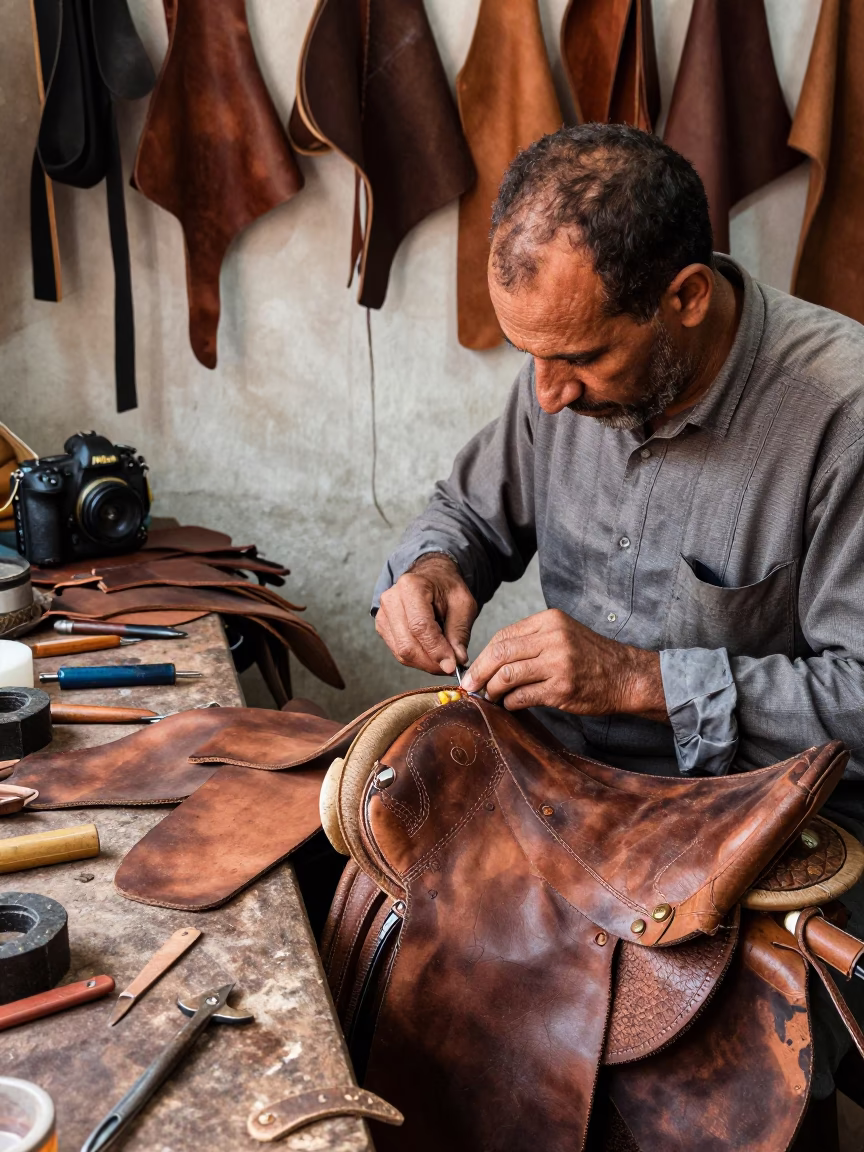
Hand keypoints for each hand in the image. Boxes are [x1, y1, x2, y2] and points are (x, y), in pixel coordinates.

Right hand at [376, 554, 477, 675]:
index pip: (420, 626)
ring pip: (401, 652)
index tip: (452, 665)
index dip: (436, 649)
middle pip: (407, 643)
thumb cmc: (447, 588)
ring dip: (425, 663)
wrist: (431, 578)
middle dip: (431, 661)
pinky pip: (398, 652)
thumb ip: (459, 632)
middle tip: (451, 667)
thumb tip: (457, 660)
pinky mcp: (382, 626)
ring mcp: (383, 614)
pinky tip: (431, 655)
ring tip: (444, 661)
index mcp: (411, 586)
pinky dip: (417, 659)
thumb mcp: (463, 604)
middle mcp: (391, 599)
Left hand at [461, 609, 667, 720]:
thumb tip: (491, 660)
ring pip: (508, 676)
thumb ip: (531, 641)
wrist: (626, 676)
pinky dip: (510, 703)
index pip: (503, 636)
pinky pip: (522, 696)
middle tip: (470, 686)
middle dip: (479, 673)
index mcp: (550, 621)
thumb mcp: (563, 635)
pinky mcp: (561, 688)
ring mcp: (558, 664)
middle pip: (500, 654)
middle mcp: (553, 639)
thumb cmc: (591, 658)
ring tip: (490, 697)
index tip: (475, 669)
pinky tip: (510, 705)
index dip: (484, 655)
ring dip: (493, 689)